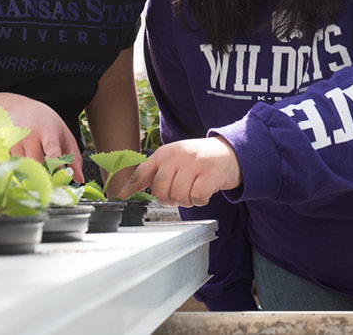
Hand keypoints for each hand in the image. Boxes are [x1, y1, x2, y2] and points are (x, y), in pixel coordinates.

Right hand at [3, 96, 83, 183]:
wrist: (18, 108)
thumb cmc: (45, 122)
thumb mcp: (63, 134)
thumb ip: (73, 157)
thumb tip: (80, 179)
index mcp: (48, 131)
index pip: (51, 148)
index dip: (55, 160)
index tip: (60, 169)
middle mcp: (30, 135)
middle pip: (37, 163)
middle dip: (44, 169)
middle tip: (48, 165)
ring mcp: (15, 141)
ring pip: (25, 166)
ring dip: (31, 165)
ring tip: (34, 151)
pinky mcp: (4, 148)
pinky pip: (14, 164)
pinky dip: (20, 163)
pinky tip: (22, 151)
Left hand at [116, 136, 240, 206]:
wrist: (231, 151)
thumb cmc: (200, 159)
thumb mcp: (175, 159)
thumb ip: (154, 172)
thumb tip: (127, 190)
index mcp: (165, 153)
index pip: (142, 171)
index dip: (130, 187)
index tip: (121, 197)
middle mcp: (177, 156)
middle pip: (161, 191)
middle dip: (170, 199)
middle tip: (182, 193)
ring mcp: (194, 163)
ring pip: (179, 196)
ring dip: (188, 200)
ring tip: (195, 190)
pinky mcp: (210, 174)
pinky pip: (197, 197)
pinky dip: (201, 200)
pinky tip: (205, 192)